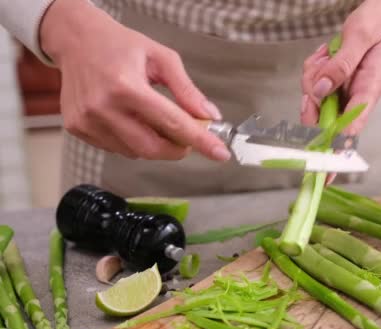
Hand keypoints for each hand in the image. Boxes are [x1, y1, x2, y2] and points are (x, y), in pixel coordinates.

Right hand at [40, 0, 230, 160]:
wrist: (76, 39)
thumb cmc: (120, 45)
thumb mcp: (161, 58)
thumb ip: (187, 90)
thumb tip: (209, 116)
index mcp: (126, 86)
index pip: (172, 122)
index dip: (200, 141)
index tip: (220, 153)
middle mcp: (103, 107)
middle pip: (153, 148)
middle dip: (177, 148)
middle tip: (187, 135)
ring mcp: (87, 121)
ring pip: (135, 152)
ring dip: (154, 144)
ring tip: (153, 118)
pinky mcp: (77, 128)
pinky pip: (116, 148)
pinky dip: (132, 141)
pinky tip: (131, 119)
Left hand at [300, 0, 380, 135]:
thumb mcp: (361, 36)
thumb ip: (341, 64)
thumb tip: (322, 90)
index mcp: (370, 89)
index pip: (350, 127)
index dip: (329, 135)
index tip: (312, 125)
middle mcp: (358, 94)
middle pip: (326, 116)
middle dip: (312, 96)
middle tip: (316, 70)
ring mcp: (348, 89)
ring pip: (317, 98)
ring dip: (313, 77)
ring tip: (326, 55)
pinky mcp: (340, 81)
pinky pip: (317, 83)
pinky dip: (315, 69)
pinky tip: (326, 55)